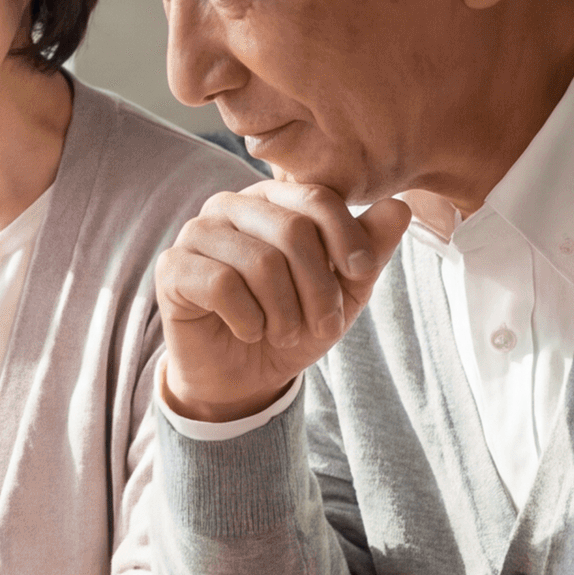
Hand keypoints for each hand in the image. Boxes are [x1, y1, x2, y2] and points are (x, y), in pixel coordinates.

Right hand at [152, 178, 414, 422]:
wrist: (243, 376)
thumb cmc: (292, 323)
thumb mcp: (344, 291)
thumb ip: (369, 249)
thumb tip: (400, 207)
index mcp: (273, 198)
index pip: (317, 199)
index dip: (347, 240)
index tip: (361, 275)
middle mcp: (230, 206)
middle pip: (291, 231)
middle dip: (319, 287)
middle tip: (322, 325)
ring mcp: (196, 233)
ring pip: (259, 262)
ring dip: (285, 312)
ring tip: (284, 332)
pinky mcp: (172, 268)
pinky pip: (221, 286)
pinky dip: (248, 319)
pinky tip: (248, 331)